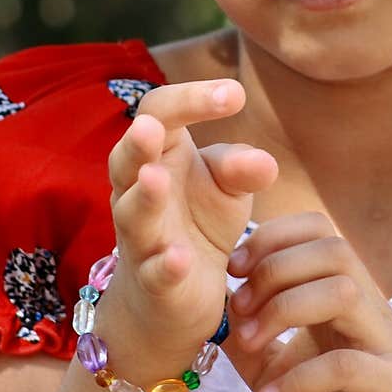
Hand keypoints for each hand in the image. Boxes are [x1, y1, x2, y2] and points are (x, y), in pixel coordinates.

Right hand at [107, 79, 277, 358]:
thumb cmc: (198, 222)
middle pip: (126, 159)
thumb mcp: (227, 189)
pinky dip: (165, 265)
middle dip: (138, 143)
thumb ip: (241, 168)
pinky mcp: (153, 282)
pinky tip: (180, 257)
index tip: (237, 95)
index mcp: (157, 156)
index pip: (161, 113)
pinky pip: (154, 271)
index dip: (191, 99)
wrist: (177, 296)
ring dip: (144, 197)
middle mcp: (136, 192)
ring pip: (132, 214)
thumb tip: (266, 163)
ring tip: (156, 178)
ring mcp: (141, 238)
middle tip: (152, 127)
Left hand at [224, 213, 391, 391]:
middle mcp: (371, 312)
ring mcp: (387, 348)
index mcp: (345, 298)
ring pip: (344, 293)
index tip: (231, 270)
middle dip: (274, 270)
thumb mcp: (271, 369)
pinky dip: (298, 377)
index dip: (272, 238)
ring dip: (284, 311)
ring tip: (251, 346)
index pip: (319, 231)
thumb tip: (212, 295)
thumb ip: (248, 331)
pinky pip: (347, 365)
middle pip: (333, 250)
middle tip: (239, 309)